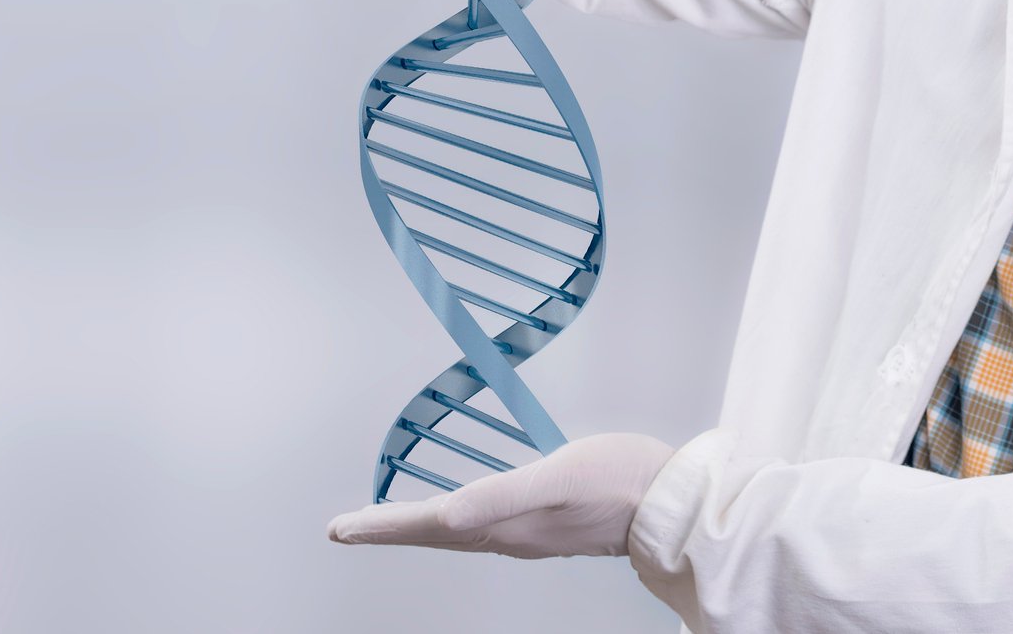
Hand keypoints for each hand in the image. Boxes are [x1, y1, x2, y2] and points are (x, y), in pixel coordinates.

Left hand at [327, 431, 676, 558]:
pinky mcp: (548, 524)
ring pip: (457, 534)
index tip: (341, 527)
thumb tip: (445, 515)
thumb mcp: (557, 476)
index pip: (428, 526)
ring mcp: (530, 533)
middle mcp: (511, 535)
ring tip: (390, 523)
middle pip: (435, 535)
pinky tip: (461, 514)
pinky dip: (456, 521)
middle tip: (350, 529)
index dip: (382, 526)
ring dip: (419, 528)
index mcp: (505, 526)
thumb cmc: (621, 480)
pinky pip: (484, 527)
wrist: (671, 502)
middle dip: (390, 530)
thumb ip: (499, 495)